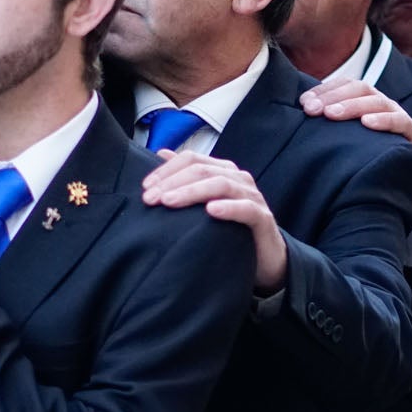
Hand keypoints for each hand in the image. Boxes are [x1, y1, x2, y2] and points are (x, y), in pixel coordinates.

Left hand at [144, 151, 285, 292]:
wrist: (265, 257)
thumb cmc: (231, 229)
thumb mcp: (205, 202)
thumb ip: (186, 178)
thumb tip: (161, 154)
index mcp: (223, 171)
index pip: (192, 159)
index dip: (167, 170)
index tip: (146, 187)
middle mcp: (238, 179)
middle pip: (203, 170)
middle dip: (173, 182)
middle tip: (151, 199)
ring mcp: (252, 197)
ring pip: (221, 184)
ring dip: (192, 192)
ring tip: (170, 202)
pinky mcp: (262, 218)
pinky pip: (246, 209)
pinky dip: (228, 207)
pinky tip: (210, 211)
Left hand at [302, 79, 411, 223]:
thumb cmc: (374, 169)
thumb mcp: (349, 149)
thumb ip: (330, 137)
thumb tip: (292, 134)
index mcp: (366, 106)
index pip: (345, 86)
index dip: (324, 90)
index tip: (303, 103)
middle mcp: (384, 108)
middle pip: (360, 89)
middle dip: (333, 96)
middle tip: (312, 110)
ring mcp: (401, 120)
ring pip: (379, 101)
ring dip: (353, 105)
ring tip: (332, 115)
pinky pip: (401, 122)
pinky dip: (384, 120)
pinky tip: (367, 123)